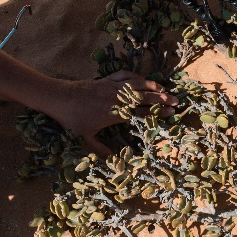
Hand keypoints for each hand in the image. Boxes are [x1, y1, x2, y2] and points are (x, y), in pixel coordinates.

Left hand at [51, 70, 176, 154]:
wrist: (59, 98)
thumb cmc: (71, 120)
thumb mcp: (85, 139)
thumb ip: (99, 150)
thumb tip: (113, 161)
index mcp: (115, 113)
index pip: (142, 112)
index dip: (158, 113)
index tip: (172, 113)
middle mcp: (117, 98)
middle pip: (144, 97)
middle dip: (162, 99)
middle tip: (176, 100)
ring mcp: (112, 87)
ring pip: (137, 84)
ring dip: (152, 86)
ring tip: (164, 89)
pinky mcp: (105, 79)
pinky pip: (124, 75)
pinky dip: (135, 76)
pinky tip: (142, 79)